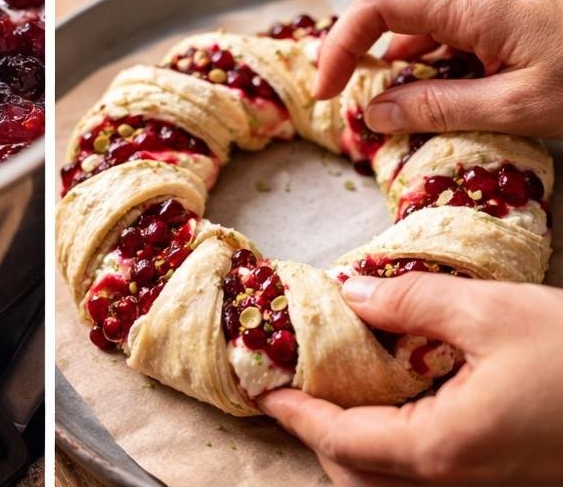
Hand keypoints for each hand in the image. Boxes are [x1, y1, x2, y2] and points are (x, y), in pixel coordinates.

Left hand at [260, 274, 562, 484]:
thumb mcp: (489, 311)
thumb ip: (408, 300)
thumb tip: (348, 291)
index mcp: (444, 449)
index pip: (341, 442)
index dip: (294, 415)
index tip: (260, 388)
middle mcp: (457, 479)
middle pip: (357, 473)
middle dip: (316, 432)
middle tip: (291, 378)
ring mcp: (481, 482)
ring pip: (389, 477)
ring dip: (350, 438)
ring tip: (333, 379)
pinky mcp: (499, 471)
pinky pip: (424, 466)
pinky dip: (388, 436)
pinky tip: (389, 388)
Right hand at [313, 0, 562, 138]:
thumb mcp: (518, 107)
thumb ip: (440, 107)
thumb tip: (375, 112)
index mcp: (471, 6)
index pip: (377, 6)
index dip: (341, 44)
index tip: (327, 89)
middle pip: (388, 5)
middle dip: (357, 48)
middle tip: (346, 94)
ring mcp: (490, 6)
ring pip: (416, 22)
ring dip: (394, 61)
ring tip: (393, 109)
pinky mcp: (506, 21)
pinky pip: (447, 34)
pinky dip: (428, 65)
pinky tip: (437, 97)